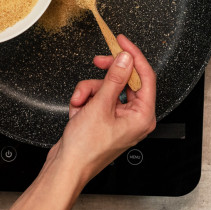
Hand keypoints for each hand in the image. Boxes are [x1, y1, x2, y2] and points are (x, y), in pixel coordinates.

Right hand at [0, 34, 155, 209]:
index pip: (145, 76)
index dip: (134, 55)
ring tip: (79, 103)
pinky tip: (77, 111)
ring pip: (107, 86)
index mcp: (142, 116)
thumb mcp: (100, 106)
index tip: (122, 41)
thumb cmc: (85, 148)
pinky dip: (85, 99)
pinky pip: (97, 97)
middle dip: (105, 75)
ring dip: (89, 90)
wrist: (66, 168)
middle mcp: (134, 116)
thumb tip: (126, 59)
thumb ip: (115, 78)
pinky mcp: (104, 118)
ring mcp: (118, 117)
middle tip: (97, 62)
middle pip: (124, 80)